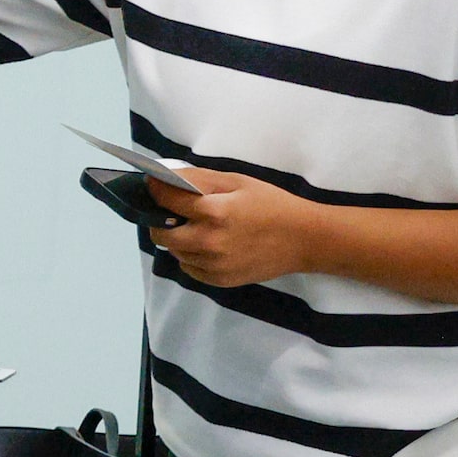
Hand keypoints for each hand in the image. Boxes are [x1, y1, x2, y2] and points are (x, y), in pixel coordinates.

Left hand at [148, 171, 322, 287]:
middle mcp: (208, 242)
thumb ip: (198, 179)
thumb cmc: (271, 204)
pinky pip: (189, 268)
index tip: (153, 184)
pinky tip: (207, 244)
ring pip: (174, 251)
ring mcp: (213, 264)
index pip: (165, 199)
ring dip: (177, 238)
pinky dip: (190, 256)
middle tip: (171, 210)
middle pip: (160, 232)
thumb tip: (163, 176)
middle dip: (159, 218)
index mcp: (213, 212)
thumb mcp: (237, 182)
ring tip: (196, 227)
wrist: (304, 239)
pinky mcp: (220, 280)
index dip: (155, 189)